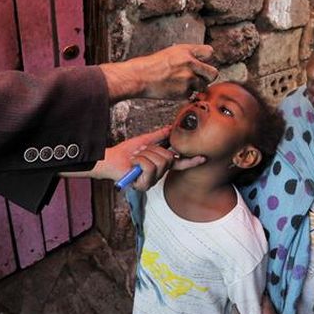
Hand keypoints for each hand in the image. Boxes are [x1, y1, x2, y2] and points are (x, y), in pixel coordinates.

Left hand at [67, 127, 206, 186]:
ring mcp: (152, 182)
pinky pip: (149, 166)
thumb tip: (171, 127)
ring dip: (144, 155)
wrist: (110, 160)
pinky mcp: (144, 185)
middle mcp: (158, 175)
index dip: (191, 161)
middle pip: (168, 158)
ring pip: (159, 161)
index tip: (203, 157)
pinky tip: (132, 165)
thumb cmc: (126, 152)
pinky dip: (138, 160)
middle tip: (140, 152)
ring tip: (135, 158)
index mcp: (160, 166)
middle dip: (153, 150)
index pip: (179, 164)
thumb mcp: (145, 141)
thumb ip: (159, 136)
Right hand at [99, 44, 217, 101]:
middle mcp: (190, 63)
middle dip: (208, 77)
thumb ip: (187, 56)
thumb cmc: (152, 65)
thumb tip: (201, 62)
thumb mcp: (171, 53)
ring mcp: (188, 79)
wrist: (140, 77)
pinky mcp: (184, 92)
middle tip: (200, 78)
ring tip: (182, 84)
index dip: (206, 59)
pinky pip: (192, 95)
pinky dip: (185, 95)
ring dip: (196, 87)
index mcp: (187, 51)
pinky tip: (174, 90)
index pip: (209, 52)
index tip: (202, 63)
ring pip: (203, 86)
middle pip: (213, 73)